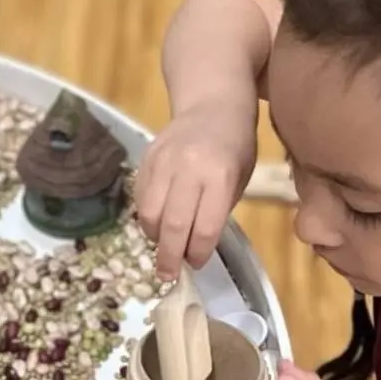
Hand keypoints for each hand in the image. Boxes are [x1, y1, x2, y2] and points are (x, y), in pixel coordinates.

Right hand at [133, 105, 255, 279]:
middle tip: (168, 274)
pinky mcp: (147, 158)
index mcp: (221, 176)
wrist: (213, 105)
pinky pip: (141, 197)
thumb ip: (217, 211)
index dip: (198, 252)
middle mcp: (190, 168)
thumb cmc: (235, 147)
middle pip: (174, 224)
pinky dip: (146, 216)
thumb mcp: (239, 179)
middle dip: (170, 255)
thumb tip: (193, 248)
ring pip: (150, 213)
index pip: (205, 227)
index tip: (196, 264)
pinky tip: (156, 223)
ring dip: (154, 237)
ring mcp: (165, 161)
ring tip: (161, 247)